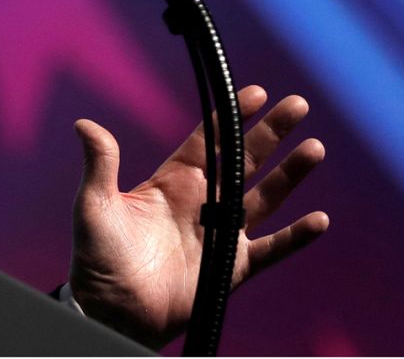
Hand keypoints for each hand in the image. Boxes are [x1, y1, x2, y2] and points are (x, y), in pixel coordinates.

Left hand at [67, 85, 327, 348]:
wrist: (113, 310)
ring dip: (290, 174)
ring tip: (315, 148)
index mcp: (173, 182)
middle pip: (244, 160)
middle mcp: (202, 203)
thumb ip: (100, 164)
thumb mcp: (95, 205)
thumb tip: (84, 124)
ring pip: (265, 197)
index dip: (232, 117)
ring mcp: (220, 234)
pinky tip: (319, 220)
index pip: (208, 141)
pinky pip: (271, 250)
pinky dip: (295, 238)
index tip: (254, 92)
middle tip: (297, 105)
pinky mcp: (231, 268)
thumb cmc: (98, 258)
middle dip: (271, 133)